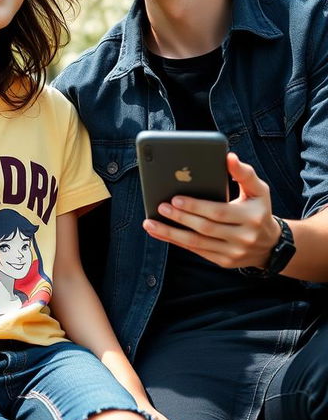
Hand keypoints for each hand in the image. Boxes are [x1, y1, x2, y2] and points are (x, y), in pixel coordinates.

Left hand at [142, 152, 280, 269]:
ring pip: (196, 244)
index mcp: (252, 217)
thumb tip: (228, 157)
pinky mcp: (223, 262)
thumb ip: (244, 173)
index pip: (219, 212)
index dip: (196, 206)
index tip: (175, 198)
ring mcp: (233, 253)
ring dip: (171, 233)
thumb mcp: (258, 190)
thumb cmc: (259, 209)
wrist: (270, 245)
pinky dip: (176, 242)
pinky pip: (196, 251)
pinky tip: (160, 232)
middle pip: (205, 228)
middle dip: (180, 218)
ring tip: (150, 223)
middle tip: (160, 207)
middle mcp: (243, 237)